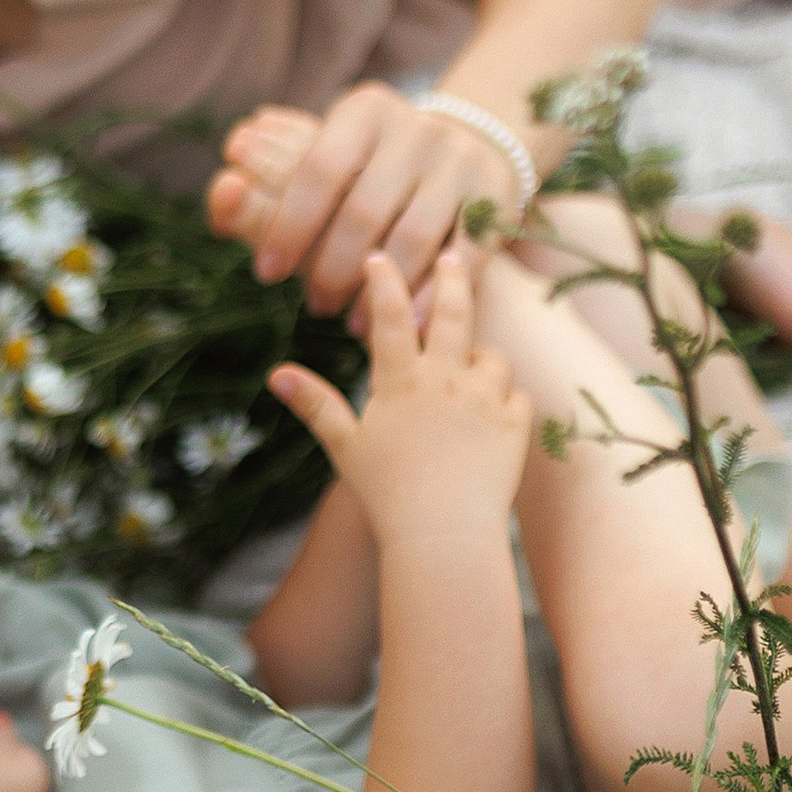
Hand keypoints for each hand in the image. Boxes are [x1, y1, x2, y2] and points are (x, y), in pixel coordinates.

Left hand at [205, 87, 509, 310]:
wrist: (474, 141)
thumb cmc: (375, 162)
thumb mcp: (330, 152)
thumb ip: (271, 175)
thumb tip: (222, 189)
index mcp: (365, 110)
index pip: (318, 170)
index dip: (287, 225)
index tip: (266, 271)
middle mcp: (417, 128)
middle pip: (363, 212)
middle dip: (330, 268)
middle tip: (312, 302)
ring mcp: (462, 161)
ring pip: (412, 240)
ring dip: (378, 292)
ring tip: (351, 322)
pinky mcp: (499, 196)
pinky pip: (463, 258)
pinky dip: (431, 296)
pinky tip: (407, 325)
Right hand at [268, 248, 531, 542]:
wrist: (444, 536)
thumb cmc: (387, 496)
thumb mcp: (344, 447)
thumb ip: (315, 404)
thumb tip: (276, 373)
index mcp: (400, 381)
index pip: (388, 314)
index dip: (383, 280)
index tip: (379, 256)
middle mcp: (444, 379)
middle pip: (451, 311)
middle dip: (451, 277)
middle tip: (453, 255)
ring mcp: (484, 399)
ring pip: (490, 356)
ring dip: (479, 358)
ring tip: (469, 369)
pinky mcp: (515, 424)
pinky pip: (515, 396)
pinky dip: (504, 401)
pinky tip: (492, 416)